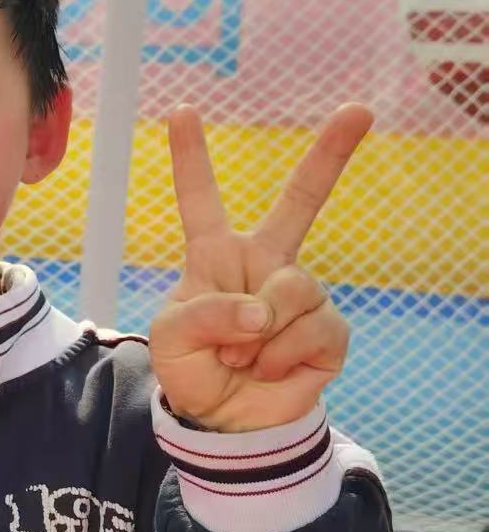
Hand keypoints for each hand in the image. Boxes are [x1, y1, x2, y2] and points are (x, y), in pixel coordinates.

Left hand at [148, 102, 371, 432]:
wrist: (224, 421)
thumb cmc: (193, 368)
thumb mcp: (171, 339)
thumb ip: (206, 313)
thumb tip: (262, 312)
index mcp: (216, 255)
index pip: (201, 199)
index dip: (190, 157)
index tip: (182, 111)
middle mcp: (263, 263)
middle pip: (301, 201)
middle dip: (331, 154)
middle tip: (360, 111)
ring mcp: (299, 294)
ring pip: (294, 288)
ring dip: (260, 332)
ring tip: (241, 356)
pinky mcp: (327, 330)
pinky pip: (312, 329)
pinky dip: (281, 356)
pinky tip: (267, 369)